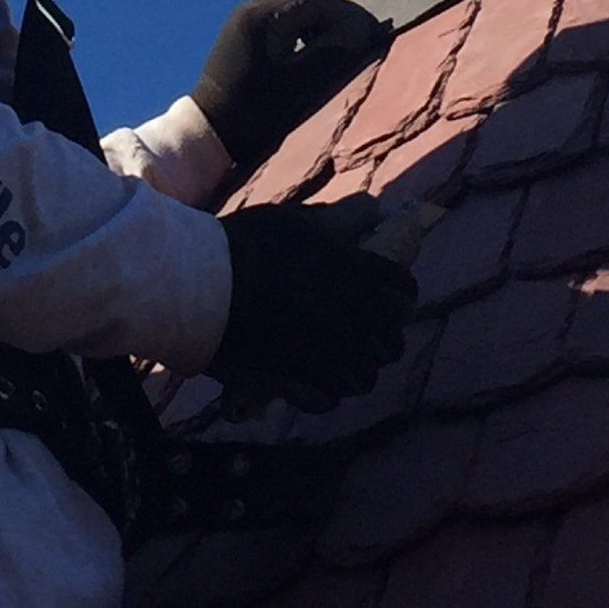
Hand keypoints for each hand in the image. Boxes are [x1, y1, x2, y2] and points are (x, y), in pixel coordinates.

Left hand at [192, 0, 392, 173]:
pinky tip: (311, 47)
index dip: (350, 14)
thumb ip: (331, 53)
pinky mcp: (244, 26)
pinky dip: (301, 19)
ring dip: (318, 11)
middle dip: (334, 6)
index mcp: (265, 17)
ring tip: (334, 42)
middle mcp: (253, 6)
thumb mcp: (299, 86)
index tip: (372, 35)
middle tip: (352, 34)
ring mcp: (246, 14)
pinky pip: (280, 8)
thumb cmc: (254, 113)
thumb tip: (364, 32)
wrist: (211, 130)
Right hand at [211, 197, 417, 398]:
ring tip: (341, 356)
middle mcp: (353, 318)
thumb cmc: (250, 244)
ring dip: (359, 366)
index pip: (404, 291)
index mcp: (358, 275)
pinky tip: (317, 378)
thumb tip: (374, 208)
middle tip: (366, 327)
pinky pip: (332, 399)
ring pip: (367, 376)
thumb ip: (340, 219)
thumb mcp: (298, 221)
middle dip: (384, 334)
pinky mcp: (301, 382)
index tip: (388, 293)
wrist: (204, 283)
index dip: (398, 292)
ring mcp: (329, 355)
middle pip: (393, 341)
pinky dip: (329, 391)